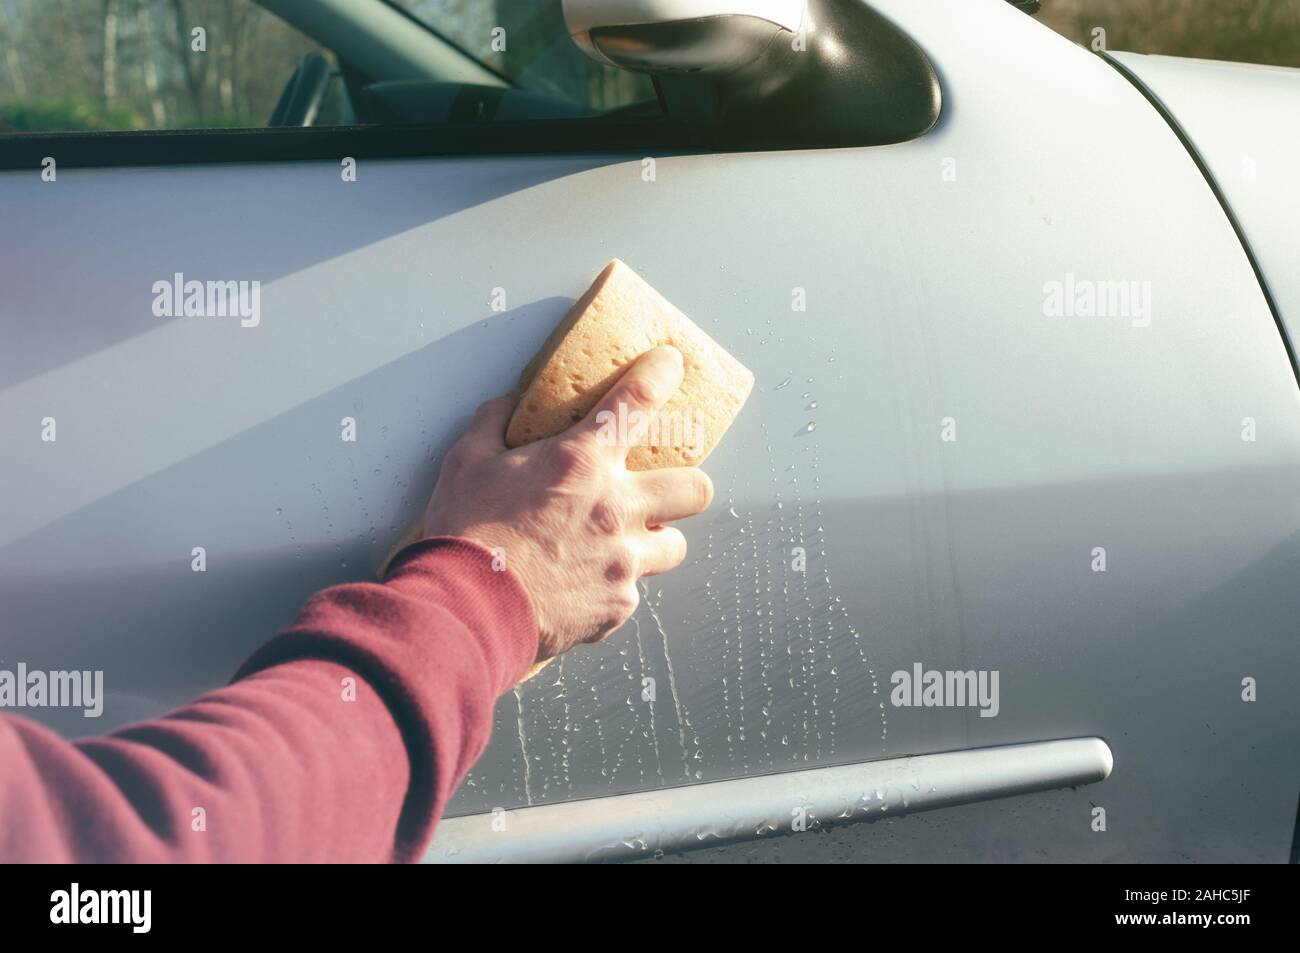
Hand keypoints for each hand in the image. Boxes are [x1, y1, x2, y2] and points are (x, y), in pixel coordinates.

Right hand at [423, 346, 713, 661]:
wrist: (466, 611)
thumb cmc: (466, 532)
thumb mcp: (467, 461)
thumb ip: (493, 423)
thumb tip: (508, 403)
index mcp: (581, 462)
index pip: (637, 401)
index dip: (660, 374)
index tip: (670, 364)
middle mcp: (616, 508)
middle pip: (695, 488)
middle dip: (687, 482)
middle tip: (658, 485)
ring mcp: (623, 562)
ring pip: (673, 546)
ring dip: (654, 540)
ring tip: (623, 543)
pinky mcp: (616, 606)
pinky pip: (630, 591)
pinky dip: (612, 585)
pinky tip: (582, 585)